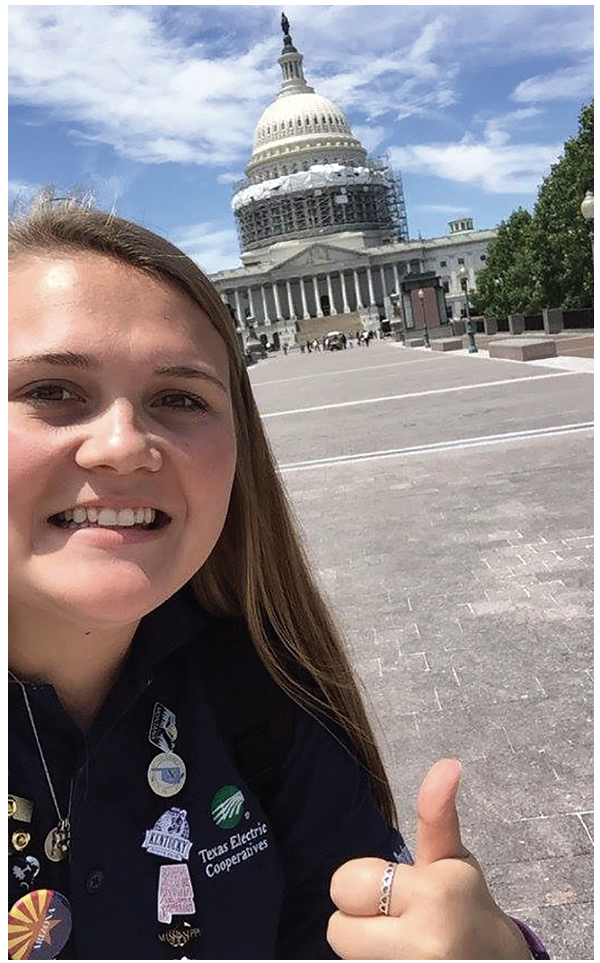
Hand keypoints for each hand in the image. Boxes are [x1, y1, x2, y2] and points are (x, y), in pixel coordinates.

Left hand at [328, 758, 530, 959]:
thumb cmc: (466, 907)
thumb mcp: (452, 859)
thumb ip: (436, 814)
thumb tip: (448, 763)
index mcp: (433, 895)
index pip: (345, 885)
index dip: (365, 885)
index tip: (398, 891)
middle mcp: (423, 945)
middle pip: (337, 930)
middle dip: (360, 922)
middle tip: (397, 921)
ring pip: (346, 956)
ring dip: (366, 950)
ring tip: (402, 944)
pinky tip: (401, 959)